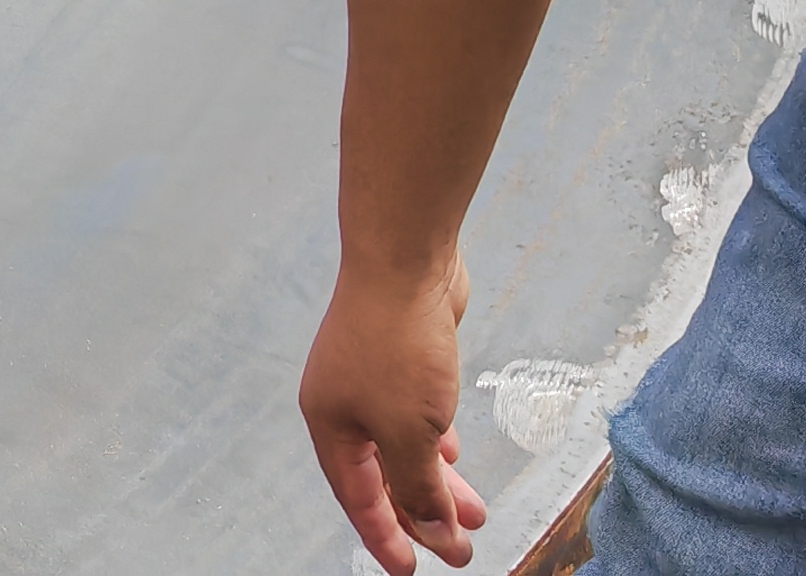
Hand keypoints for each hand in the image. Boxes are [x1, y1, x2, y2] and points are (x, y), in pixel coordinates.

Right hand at [301, 253, 488, 571]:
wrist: (404, 260)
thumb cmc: (397, 344)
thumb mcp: (412, 433)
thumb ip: (421, 488)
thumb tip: (435, 531)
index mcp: (330, 424)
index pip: (358, 498)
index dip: (385, 538)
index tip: (410, 571)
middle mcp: (342, 402)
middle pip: (382, 476)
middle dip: (422, 514)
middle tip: (458, 548)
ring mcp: (368, 377)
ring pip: (402, 445)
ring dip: (438, 481)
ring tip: (476, 511)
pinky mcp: (395, 357)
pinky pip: (412, 416)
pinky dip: (433, 442)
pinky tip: (455, 455)